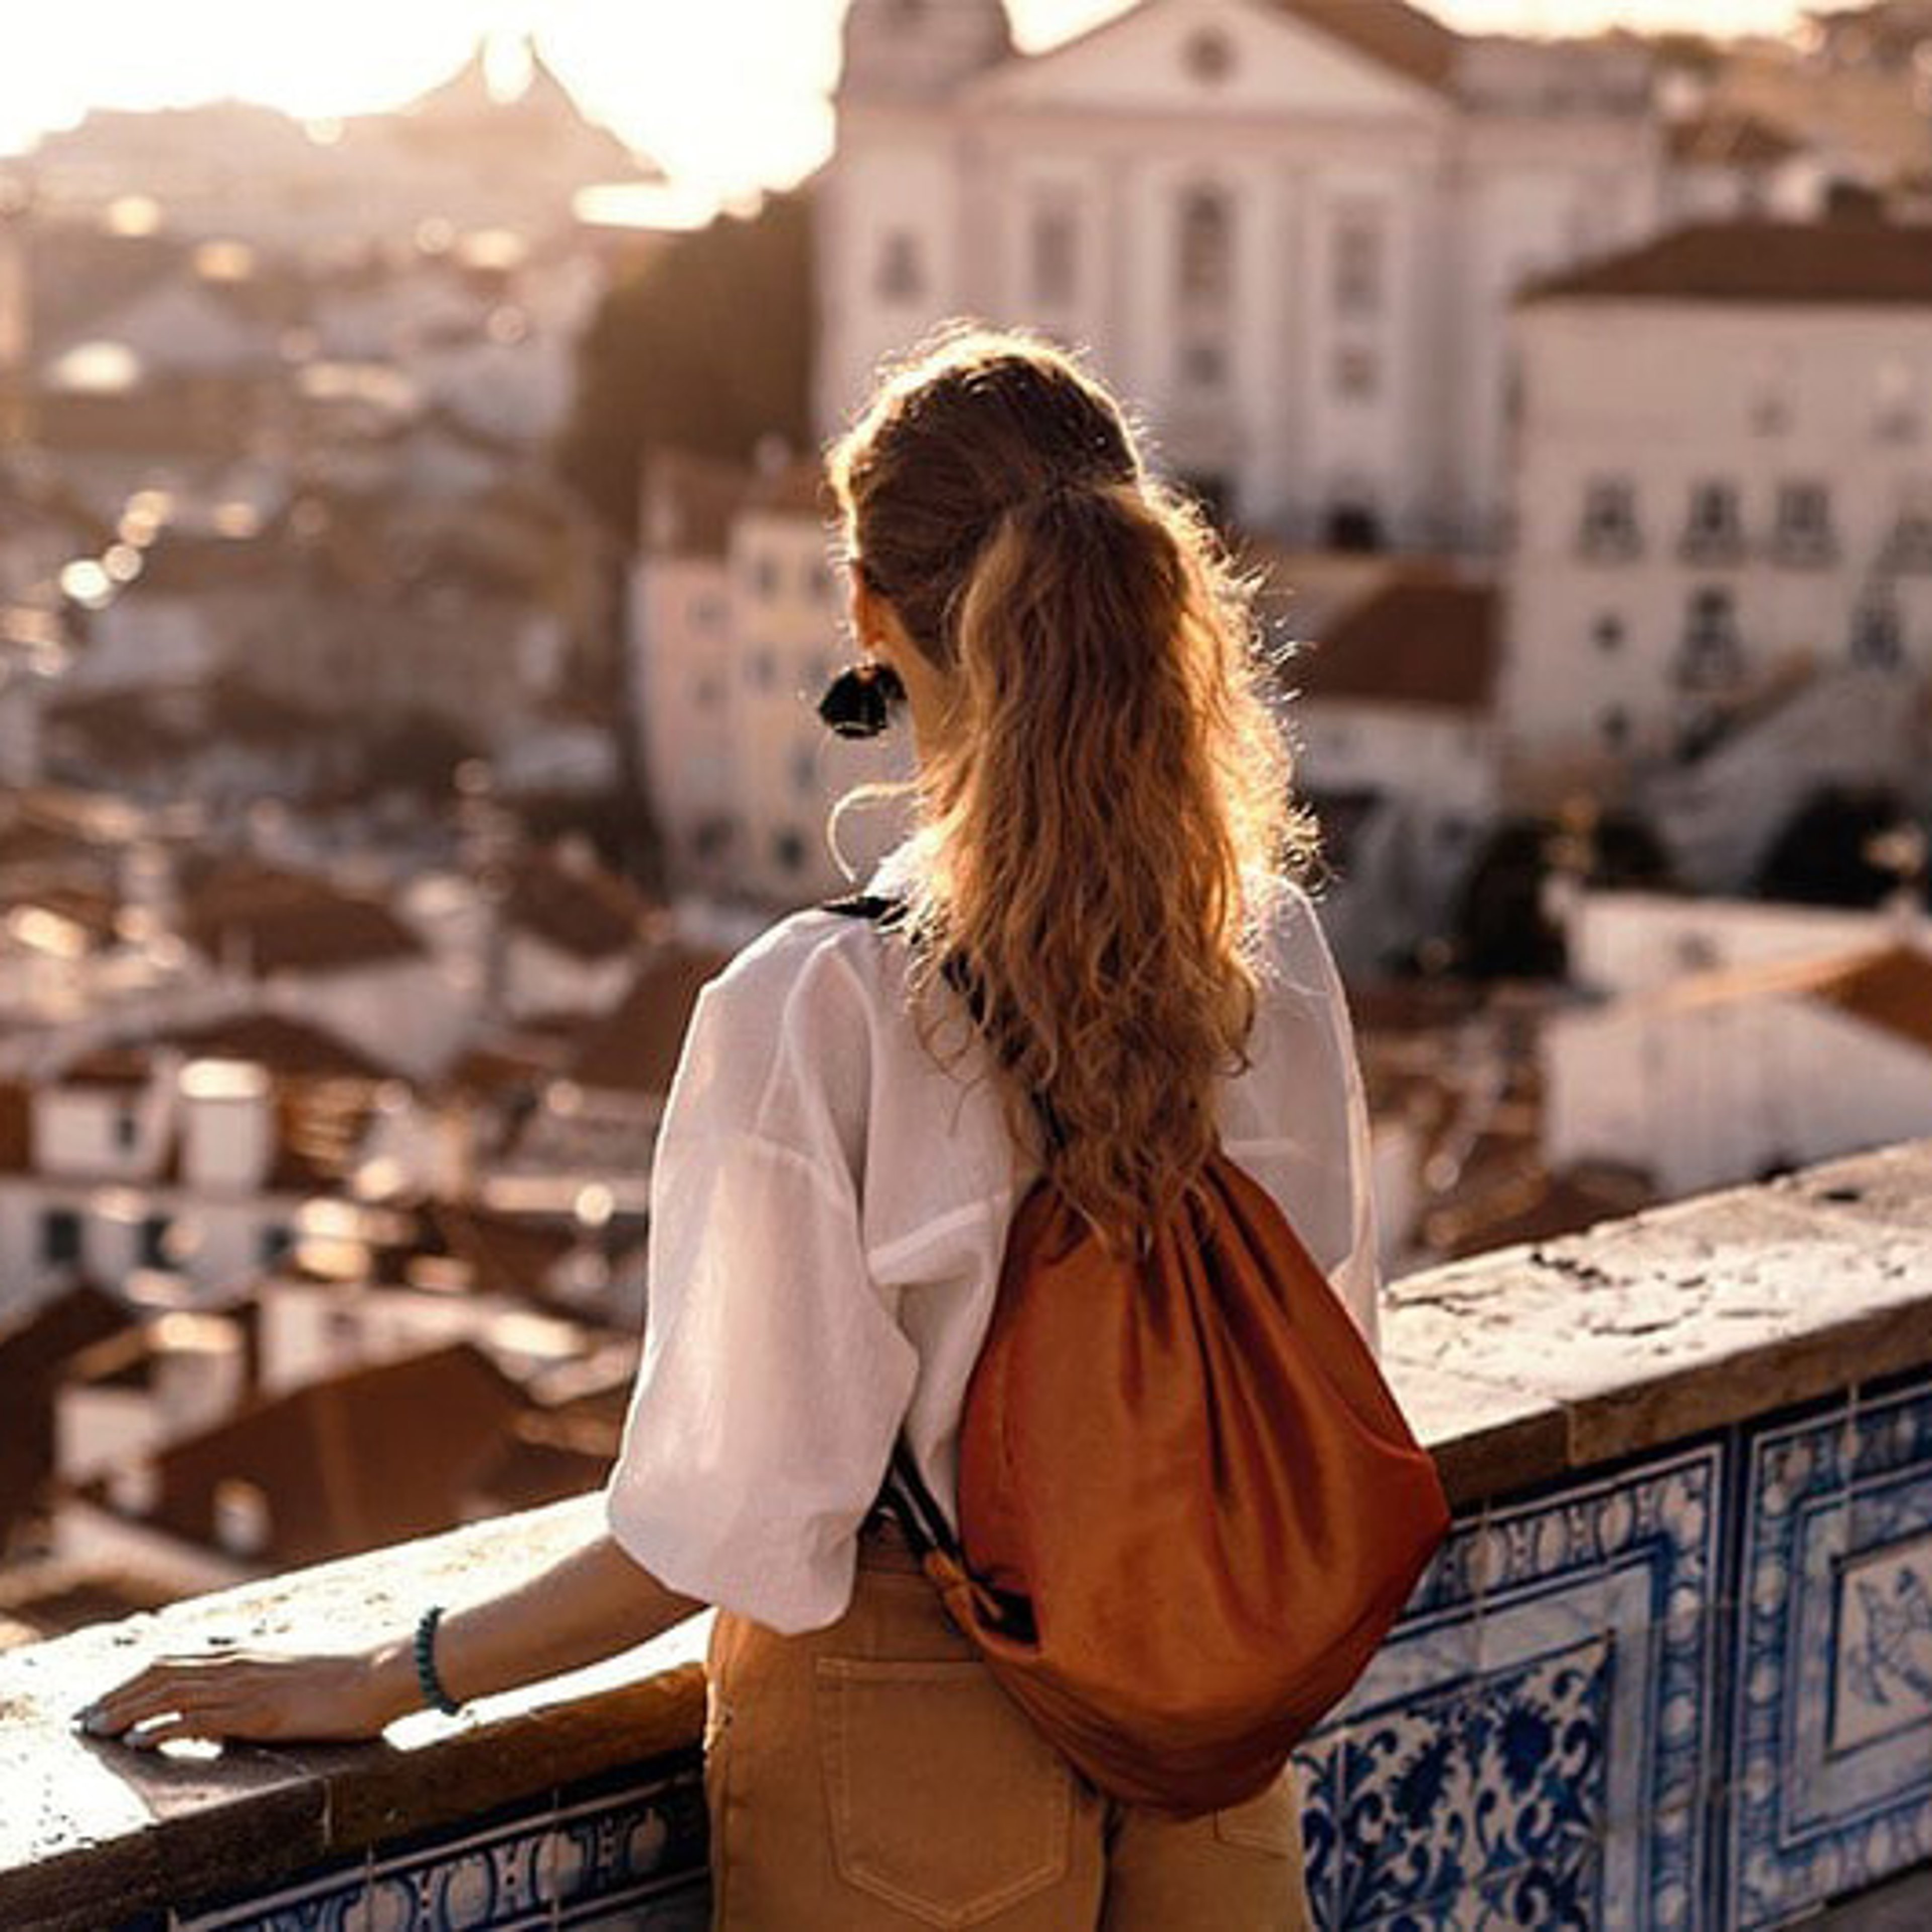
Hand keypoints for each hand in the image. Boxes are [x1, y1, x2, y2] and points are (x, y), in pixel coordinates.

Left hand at [74, 1643, 413, 1748]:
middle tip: (85, 1718)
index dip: (135, 1677)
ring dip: (127, 1713)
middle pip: (161, 1673)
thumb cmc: (350, 1667)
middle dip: (118, 1695)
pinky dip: (161, 1729)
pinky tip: (137, 1742)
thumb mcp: (299, 1657)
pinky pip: (198, 1720)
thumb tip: (246, 1665)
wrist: (383, 1669)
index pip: (175, 1658)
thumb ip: (267, 1662)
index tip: (108, 1695)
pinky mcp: (257, 1713)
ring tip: (97, 1730)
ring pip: (170, 1695)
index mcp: (247, 1650)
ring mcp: (247, 1687)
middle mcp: (239, 1663)